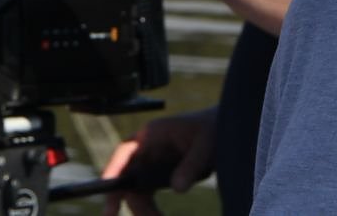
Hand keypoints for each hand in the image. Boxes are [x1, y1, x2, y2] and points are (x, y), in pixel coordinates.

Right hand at [101, 107, 217, 215]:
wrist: (227, 130)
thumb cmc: (214, 128)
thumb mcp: (207, 144)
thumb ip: (191, 164)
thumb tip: (177, 189)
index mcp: (153, 133)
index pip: (123, 153)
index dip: (112, 173)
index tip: (109, 197)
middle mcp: (147, 148)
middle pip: (128, 178)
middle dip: (134, 202)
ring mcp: (152, 162)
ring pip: (137, 190)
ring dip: (143, 209)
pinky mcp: (160, 175)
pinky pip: (148, 194)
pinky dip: (151, 209)